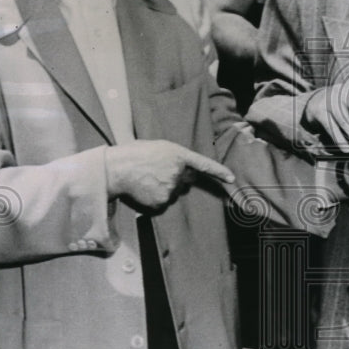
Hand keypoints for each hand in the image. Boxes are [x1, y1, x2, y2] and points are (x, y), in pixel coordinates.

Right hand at [105, 140, 234, 211]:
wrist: (117, 168)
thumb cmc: (134, 153)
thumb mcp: (158, 147)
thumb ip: (175, 156)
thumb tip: (183, 169)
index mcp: (179, 155)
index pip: (204, 165)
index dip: (219, 172)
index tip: (232, 179)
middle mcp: (178, 172)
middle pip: (185, 181)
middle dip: (176, 178)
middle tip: (156, 171)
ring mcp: (170, 188)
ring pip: (173, 192)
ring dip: (164, 188)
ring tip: (147, 179)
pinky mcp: (161, 201)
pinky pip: (163, 202)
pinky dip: (155, 198)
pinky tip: (144, 189)